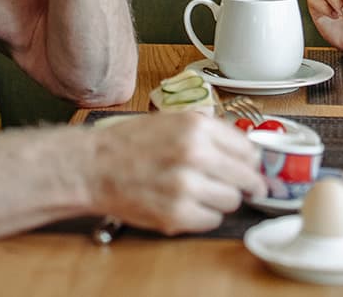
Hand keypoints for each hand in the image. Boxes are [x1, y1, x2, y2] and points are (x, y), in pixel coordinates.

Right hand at [89, 112, 266, 234]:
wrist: (93, 167)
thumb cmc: (130, 144)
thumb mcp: (173, 121)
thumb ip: (211, 133)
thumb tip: (246, 152)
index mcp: (197, 127)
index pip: (248, 150)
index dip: (249, 161)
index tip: (247, 167)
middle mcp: (195, 155)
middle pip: (246, 178)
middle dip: (243, 183)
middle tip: (237, 186)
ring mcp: (186, 187)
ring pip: (231, 201)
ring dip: (221, 200)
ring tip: (200, 192)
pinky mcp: (176, 215)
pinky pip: (212, 221)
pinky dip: (204, 216)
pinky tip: (188, 205)